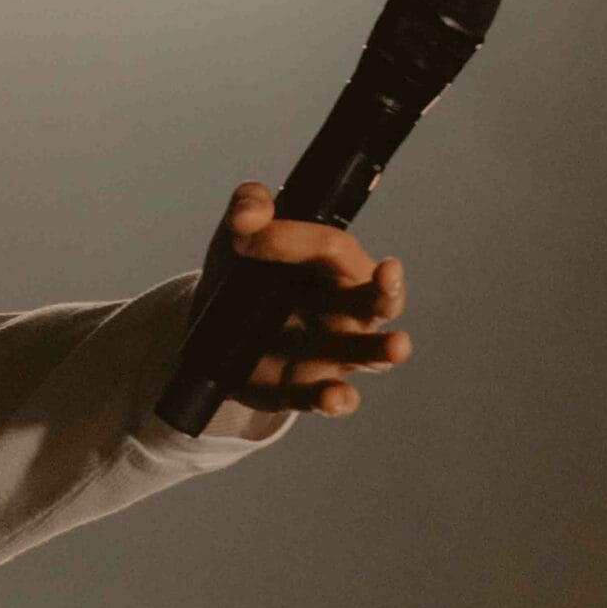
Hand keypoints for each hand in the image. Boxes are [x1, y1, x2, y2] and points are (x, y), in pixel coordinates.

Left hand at [220, 182, 411, 417]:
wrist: (208, 331)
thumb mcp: (240, 236)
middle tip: (388, 274)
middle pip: (376, 302)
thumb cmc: (244, 276)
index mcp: (336, 269)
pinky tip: (336, 398)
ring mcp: (328, 354)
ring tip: (397, 346)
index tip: (247, 238)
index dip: (293, 240)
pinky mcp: (301, 388)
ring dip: (381, 350)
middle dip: (386, 291)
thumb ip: (248, 208)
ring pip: (365, 353)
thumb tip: (248, 215)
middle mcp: (344, 312)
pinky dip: (334, 399)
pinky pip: (324, 397)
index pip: (332, 249)